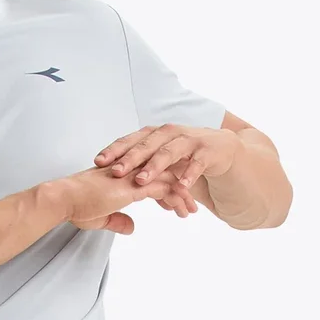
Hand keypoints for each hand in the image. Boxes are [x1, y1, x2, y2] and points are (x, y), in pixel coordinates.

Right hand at [50, 162, 201, 234]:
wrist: (65, 199)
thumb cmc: (76, 206)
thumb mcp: (101, 216)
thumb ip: (117, 220)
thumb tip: (130, 227)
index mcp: (124, 173)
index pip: (152, 175)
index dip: (164, 189)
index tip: (173, 203)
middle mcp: (132, 169)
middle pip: (166, 173)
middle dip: (181, 189)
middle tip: (191, 205)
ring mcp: (135, 175)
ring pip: (170, 180)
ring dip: (184, 196)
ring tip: (191, 211)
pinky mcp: (136, 185)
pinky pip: (166, 188)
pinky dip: (178, 199)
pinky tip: (184, 211)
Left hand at [94, 124, 240, 216]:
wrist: (222, 150)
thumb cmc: (184, 156)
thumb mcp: (159, 161)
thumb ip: (138, 169)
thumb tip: (110, 181)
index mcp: (154, 135)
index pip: (130, 141)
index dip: (114, 150)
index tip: (98, 162)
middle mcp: (169, 134)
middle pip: (146, 144)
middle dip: (130, 159)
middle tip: (116, 172)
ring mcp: (189, 140)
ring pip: (169, 151)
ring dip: (154, 166)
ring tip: (141, 181)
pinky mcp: (208, 151)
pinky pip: (197, 162)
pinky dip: (189, 174)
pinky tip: (180, 186)